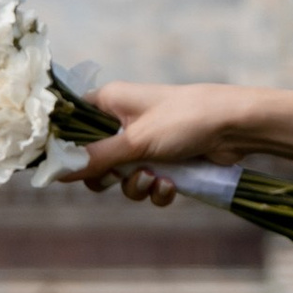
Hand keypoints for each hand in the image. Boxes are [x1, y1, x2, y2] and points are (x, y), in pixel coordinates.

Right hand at [76, 83, 251, 197]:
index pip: (71, 124)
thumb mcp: (135, 141)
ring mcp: (144, 143)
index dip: (65, 147)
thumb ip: (95, 158)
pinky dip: (157, 190)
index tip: (62, 168)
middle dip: (108, 176)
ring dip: (137, 186)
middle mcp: (123, 121)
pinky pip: (147, 184)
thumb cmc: (184, 120)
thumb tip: (57, 172)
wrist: (235, 128)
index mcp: (109, 102)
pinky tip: (172, 186)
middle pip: (94, 159)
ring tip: (156, 179)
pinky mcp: (165, 161)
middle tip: (117, 176)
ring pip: (122, 177)